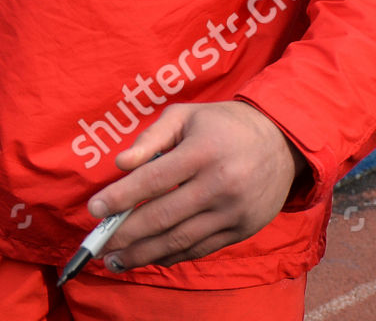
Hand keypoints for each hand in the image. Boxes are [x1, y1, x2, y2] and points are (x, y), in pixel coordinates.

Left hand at [85, 101, 301, 269]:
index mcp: (202, 152)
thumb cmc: (222, 124)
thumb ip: (151, 137)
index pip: (152, 180)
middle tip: (99, 244)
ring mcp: (233, 212)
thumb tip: (121, 164)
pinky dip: (172, 256)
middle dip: (126, 234)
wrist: (282, 142)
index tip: (94, 210)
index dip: (120, 197)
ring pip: (180, 240)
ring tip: (116, 260)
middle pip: (163, 217)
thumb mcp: (185, 115)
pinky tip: (149, 257)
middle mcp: (219, 185)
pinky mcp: (242, 230)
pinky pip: (200, 248)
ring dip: (144, 254)